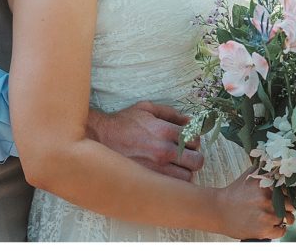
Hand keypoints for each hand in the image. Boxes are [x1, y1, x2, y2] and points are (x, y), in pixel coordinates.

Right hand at [87, 101, 202, 180]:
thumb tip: (190, 120)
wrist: (99, 139)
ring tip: (174, 165)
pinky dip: (174, 182)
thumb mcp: (145, 109)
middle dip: (193, 157)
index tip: (186, 141)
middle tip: (184, 155)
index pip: (195, 138)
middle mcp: (163, 150)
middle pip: (197, 160)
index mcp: (163, 130)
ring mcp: (157, 168)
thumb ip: (170, 112)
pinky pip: (174, 186)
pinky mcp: (150, 181)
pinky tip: (165, 174)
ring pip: (188, 176)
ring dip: (184, 171)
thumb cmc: (123, 123)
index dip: (193, 140)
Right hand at [216, 169, 293, 239]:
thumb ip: (261, 169)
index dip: (285, 193)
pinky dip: (277, 229)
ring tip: (270, 216)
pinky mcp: (265, 230)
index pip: (287, 189)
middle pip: (290, 204)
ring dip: (282, 218)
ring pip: (288, 218)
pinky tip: (268, 224)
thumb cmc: (233, 194)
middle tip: (275, 206)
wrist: (217, 210)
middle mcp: (267, 199)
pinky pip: (282, 231)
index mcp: (264, 185)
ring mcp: (266, 215)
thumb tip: (274, 163)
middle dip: (286, 206)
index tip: (280, 195)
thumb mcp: (246, 177)